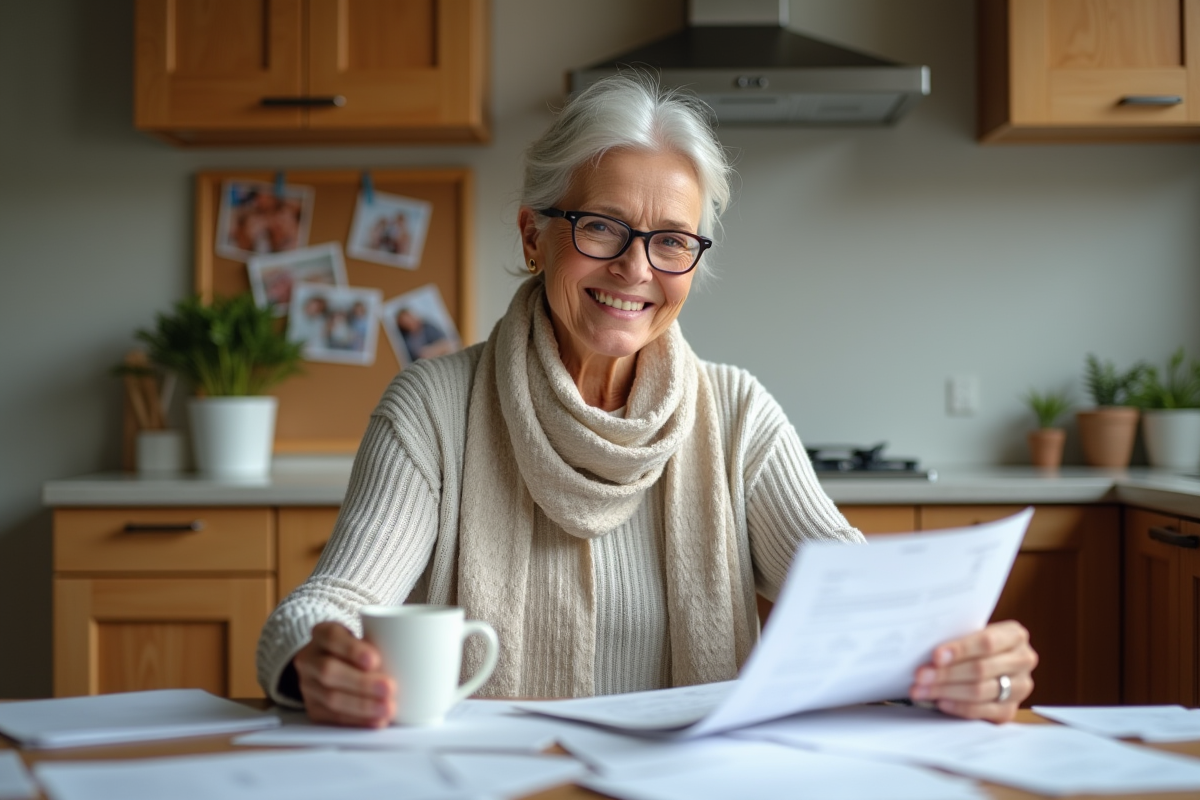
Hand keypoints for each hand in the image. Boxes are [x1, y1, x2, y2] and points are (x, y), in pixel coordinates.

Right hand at [292, 621, 395, 727]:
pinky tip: (376, 721)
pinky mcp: (313, 708)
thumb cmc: (359, 649)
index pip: (331, 637)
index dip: (352, 649)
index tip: (375, 659)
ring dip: (362, 706)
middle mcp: (310, 659)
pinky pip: (333, 718)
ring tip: (388, 708)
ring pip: (330, 697)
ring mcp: (308, 685)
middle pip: (329, 671)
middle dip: (362, 683)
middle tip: (390, 688)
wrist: (333, 665)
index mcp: (322, 634)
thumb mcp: (366, 635)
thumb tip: (419, 656)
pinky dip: (357, 721)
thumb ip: (385, 642)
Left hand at [910, 620, 1037, 722]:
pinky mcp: (1010, 710)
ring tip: (921, 690)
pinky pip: (982, 711)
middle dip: (946, 674)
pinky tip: (940, 702)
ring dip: (946, 691)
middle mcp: (1023, 660)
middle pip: (981, 669)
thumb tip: (926, 650)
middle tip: (920, 676)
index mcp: (1015, 635)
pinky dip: (958, 707)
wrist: (990, 661)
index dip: (960, 650)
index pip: (987, 642)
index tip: (936, 656)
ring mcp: (1020, 687)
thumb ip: (956, 638)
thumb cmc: (974, 644)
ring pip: (980, 691)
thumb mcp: (970, 633)